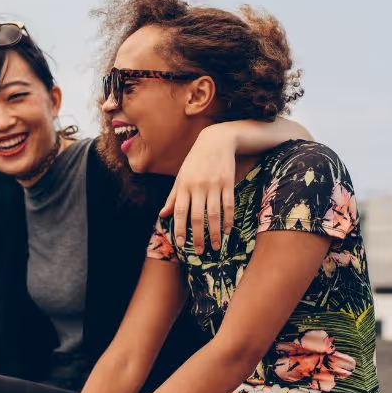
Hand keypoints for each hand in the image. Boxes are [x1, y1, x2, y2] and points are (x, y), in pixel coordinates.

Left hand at [159, 123, 237, 253]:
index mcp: (183, 186)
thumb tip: (163, 215)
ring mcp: (214, 185)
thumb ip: (172, 197)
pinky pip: (229, 205)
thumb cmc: (194, 162)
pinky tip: (227, 231)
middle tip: (199, 252)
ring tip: (215, 246)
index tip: (180, 244)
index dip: (179, 228)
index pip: (179, 212)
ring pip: (214, 214)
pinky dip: (229, 219)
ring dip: (214, 232)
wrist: (216, 140)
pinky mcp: (228, 182)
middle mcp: (198, 186)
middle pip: (197, 216)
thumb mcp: (180, 177)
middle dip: (197, 236)